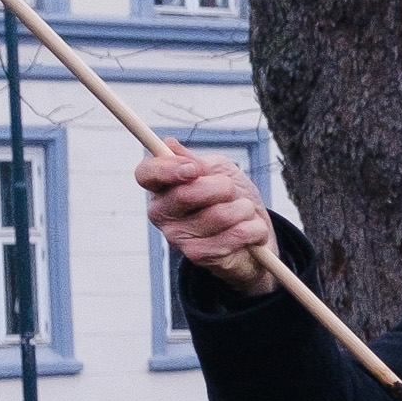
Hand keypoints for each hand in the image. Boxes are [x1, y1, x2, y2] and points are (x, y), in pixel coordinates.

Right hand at [137, 144, 276, 283]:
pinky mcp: (197, 256)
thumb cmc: (233, 198)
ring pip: (217, 215)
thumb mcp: (218, 171)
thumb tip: (169, 144)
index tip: (194, 168)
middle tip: (232, 190)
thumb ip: (196, 160)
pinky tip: (253, 231)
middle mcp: (162, 213)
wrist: (256, 234)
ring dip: (243, 209)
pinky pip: (232, 236)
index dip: (166, 168)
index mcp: (162, 187)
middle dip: (222, 187)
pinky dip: (253, 229)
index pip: (145, 174)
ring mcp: (177, 237)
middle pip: (185, 193)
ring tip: (246, 212)